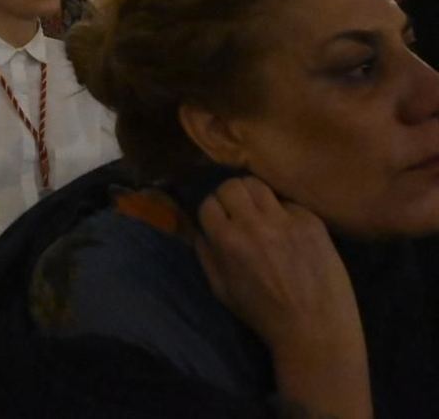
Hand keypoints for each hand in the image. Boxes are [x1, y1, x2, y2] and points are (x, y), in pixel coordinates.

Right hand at [196, 177, 371, 417]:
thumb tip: (199, 229)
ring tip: (261, 214)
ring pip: (259, 185)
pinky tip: (290, 232)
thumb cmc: (263, 315)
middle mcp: (255, 224)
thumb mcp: (221, 290)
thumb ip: (206, 254)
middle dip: (230, 197)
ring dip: (254, 197)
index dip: (211, 212)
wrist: (316, 330)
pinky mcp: (313, 223)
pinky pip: (289, 204)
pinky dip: (284, 213)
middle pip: (232, 185)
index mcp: (228, 241)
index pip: (208, 202)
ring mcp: (286, 221)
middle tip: (238, 213)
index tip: (218, 222)